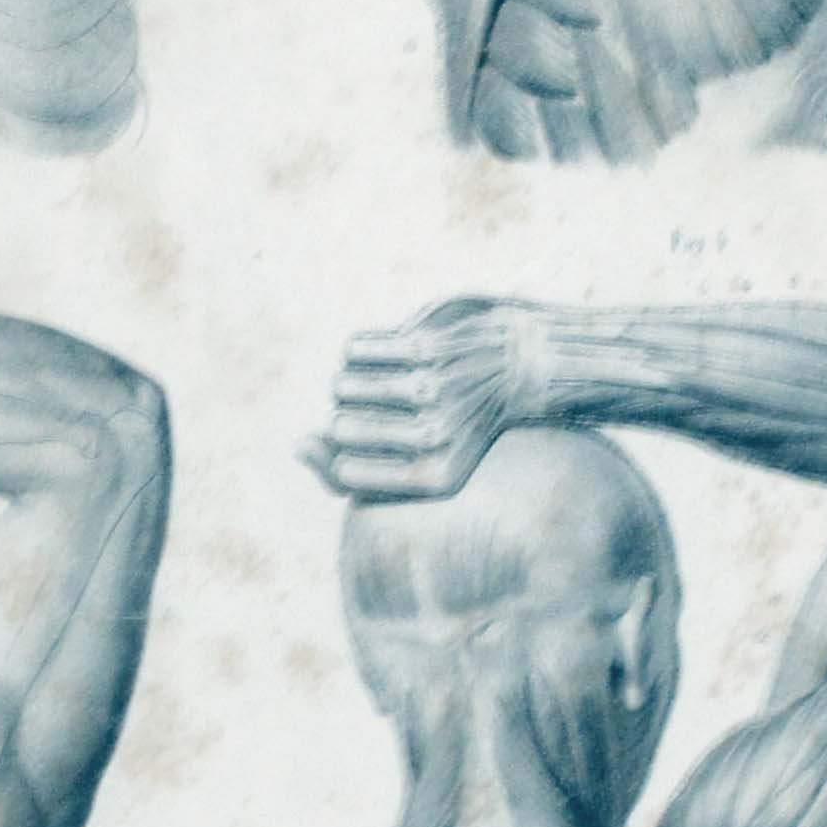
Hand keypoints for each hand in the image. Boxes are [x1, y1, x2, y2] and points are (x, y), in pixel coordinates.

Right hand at [303, 298, 549, 504]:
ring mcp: (430, 389)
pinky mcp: (425, 347)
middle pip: (338, 426)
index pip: (343, 472)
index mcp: (435, 479)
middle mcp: (432, 438)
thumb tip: (298, 446)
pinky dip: (362, 349)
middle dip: (348, 413)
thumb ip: (345, 470)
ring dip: (353, 378)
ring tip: (386, 378)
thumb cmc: (460, 418)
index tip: (378, 440)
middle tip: (384, 404)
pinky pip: (354, 349)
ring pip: (341, 385)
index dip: (349, 453)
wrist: (528, 361)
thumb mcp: (413, 460)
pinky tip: (394, 351)